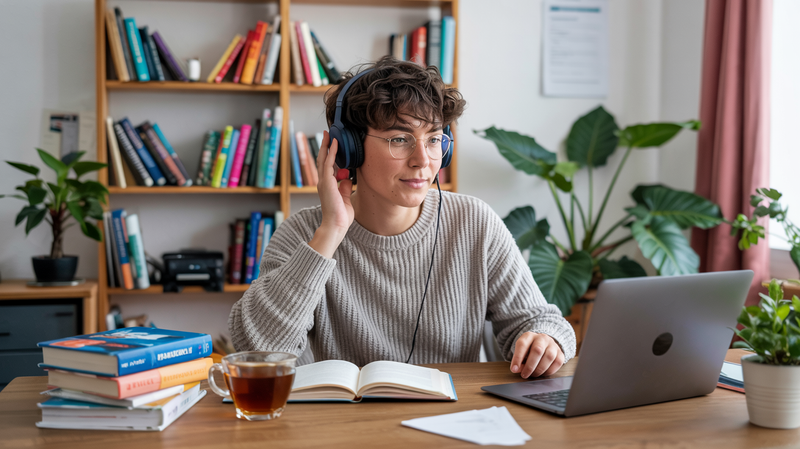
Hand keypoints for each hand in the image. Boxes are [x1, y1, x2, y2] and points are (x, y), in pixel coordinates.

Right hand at [309, 131, 354, 257]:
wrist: (336, 225)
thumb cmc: (340, 215)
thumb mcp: (345, 198)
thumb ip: (345, 187)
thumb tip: (348, 178)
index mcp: (327, 185)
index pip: (327, 166)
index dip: (329, 154)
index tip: (331, 144)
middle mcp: (323, 182)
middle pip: (322, 160)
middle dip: (325, 146)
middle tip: (327, 134)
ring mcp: (323, 182)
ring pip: (324, 159)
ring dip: (326, 146)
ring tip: (328, 134)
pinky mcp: (327, 182)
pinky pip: (329, 164)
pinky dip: (331, 153)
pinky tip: (334, 144)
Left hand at [510, 332, 564, 378]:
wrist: (544, 344)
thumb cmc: (530, 350)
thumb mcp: (521, 352)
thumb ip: (518, 360)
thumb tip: (516, 369)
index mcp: (529, 336)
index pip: (522, 344)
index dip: (517, 358)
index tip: (514, 369)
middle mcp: (542, 338)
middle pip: (537, 350)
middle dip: (530, 366)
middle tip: (524, 375)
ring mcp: (553, 345)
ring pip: (549, 357)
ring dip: (539, 369)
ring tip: (533, 374)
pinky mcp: (560, 353)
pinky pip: (557, 363)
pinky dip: (549, 371)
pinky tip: (542, 373)